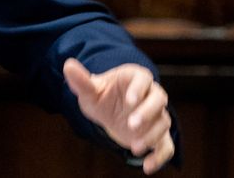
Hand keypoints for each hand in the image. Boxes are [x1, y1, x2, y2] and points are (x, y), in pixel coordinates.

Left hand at [63, 58, 173, 174]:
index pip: (143, 79)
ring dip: (151, 135)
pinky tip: (147, 167)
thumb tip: (68, 65)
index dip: (139, 89)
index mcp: (135, 78)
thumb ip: (82, 81)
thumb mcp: (90, 90)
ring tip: (134, 147)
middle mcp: (150, 95)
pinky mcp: (158, 134)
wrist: (109, 111)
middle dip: (147, 112)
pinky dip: (160, 157)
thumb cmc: (102, 96)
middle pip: (159, 98)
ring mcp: (156, 115)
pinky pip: (166, 145)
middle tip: (131, 125)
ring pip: (163, 122)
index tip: (130, 101)